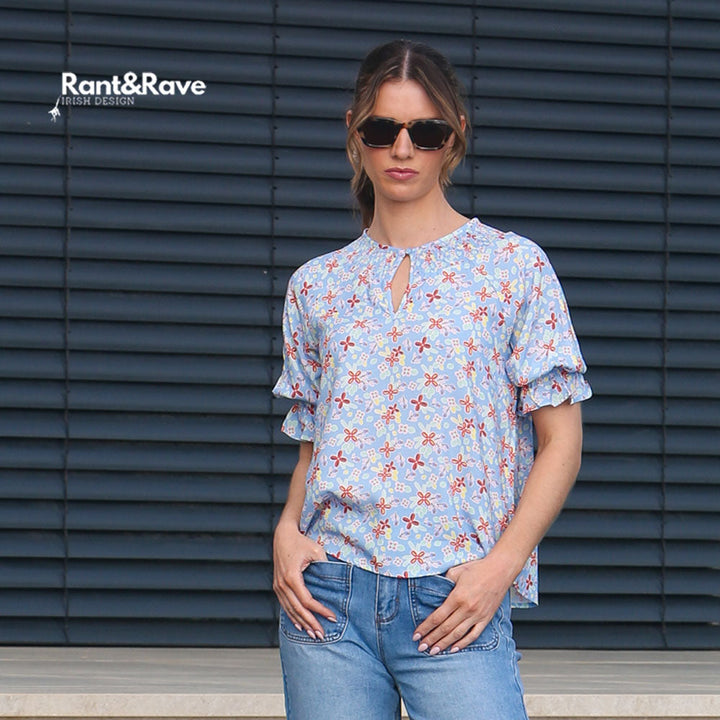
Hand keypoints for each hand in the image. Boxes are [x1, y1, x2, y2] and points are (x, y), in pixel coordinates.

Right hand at [272, 520, 333, 638]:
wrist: (283, 536)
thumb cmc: (300, 542)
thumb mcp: (316, 551)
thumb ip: (325, 566)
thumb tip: (335, 581)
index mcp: (292, 577)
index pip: (307, 601)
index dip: (320, 611)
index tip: (332, 617)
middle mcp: (282, 584)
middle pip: (298, 610)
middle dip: (311, 623)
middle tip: (322, 635)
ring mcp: (278, 586)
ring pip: (290, 610)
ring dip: (302, 623)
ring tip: (313, 634)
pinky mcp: (277, 586)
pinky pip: (285, 605)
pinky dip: (292, 617)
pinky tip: (299, 625)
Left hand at [412, 556, 511, 654]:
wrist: (500, 570)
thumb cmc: (478, 568)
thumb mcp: (456, 571)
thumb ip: (444, 582)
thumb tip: (435, 591)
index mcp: (457, 597)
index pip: (437, 617)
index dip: (425, 627)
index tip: (416, 635)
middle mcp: (467, 609)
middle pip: (445, 628)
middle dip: (431, 639)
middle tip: (420, 647)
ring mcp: (477, 615)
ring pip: (457, 634)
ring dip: (444, 644)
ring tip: (433, 651)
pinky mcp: (486, 619)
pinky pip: (473, 635)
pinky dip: (463, 643)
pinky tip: (454, 648)